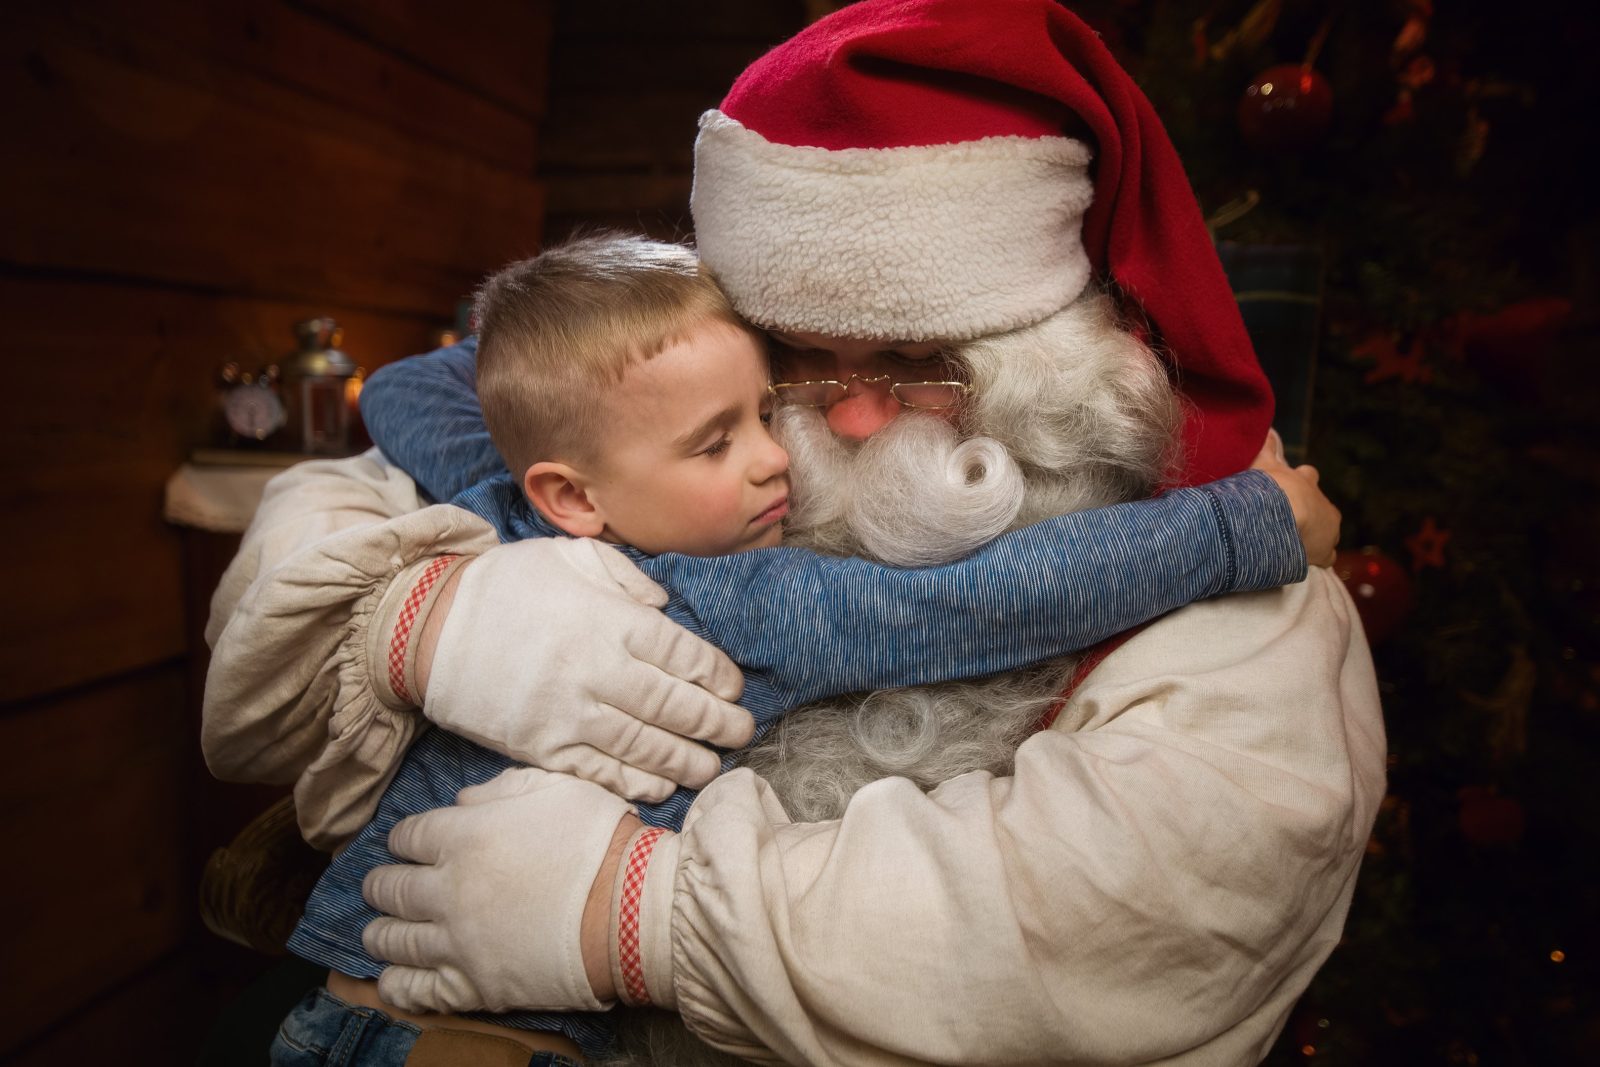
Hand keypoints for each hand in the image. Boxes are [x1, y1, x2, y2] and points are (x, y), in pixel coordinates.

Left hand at [363, 767, 632, 1012]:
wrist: (630, 909)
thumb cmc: (599, 839)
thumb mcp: (555, 786)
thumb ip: (501, 788)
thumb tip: (462, 801)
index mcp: (463, 836)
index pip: (408, 836)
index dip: (404, 839)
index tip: (407, 843)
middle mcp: (447, 889)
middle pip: (390, 888)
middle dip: (381, 885)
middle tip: (380, 887)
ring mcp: (456, 941)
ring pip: (393, 940)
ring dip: (379, 933)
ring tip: (378, 931)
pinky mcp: (473, 985)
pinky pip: (417, 989)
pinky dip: (396, 983)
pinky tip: (391, 979)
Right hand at [419, 537, 751, 800]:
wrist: (426, 627)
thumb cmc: (505, 585)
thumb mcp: (571, 557)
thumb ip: (627, 578)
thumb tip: (667, 606)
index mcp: (611, 621)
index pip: (684, 655)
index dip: (717, 677)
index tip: (733, 687)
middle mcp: (598, 670)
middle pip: (674, 706)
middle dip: (716, 723)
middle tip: (742, 731)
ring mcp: (569, 714)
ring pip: (645, 746)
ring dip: (686, 760)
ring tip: (712, 766)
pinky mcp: (541, 746)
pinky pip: (600, 771)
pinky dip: (635, 782)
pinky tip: (661, 786)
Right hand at [1251, 430, 1339, 566]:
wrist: (1282, 519)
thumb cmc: (1271, 489)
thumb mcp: (1264, 463)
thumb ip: (1266, 447)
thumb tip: (1267, 429)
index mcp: (1308, 482)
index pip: (1309, 476)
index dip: (1302, 479)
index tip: (1291, 484)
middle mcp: (1324, 504)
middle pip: (1324, 506)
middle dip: (1313, 510)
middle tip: (1294, 518)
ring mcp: (1328, 530)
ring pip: (1328, 531)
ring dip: (1317, 535)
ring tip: (1297, 543)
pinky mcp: (1326, 552)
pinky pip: (1327, 557)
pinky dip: (1319, 558)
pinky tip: (1307, 561)